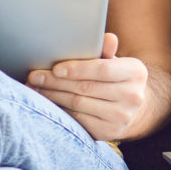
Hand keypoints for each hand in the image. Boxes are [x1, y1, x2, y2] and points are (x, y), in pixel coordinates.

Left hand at [27, 35, 147, 141]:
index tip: (55, 68)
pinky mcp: (109, 132)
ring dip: (52, 95)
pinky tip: (46, 102)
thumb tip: (107, 38)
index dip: (77, 69)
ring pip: (78, 104)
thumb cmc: (114, 78)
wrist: (130, 107)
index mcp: (136, 72)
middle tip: (34, 76)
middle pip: (86, 87)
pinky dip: (59, 110)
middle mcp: (133, 96)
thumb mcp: (113, 61)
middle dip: (56, 81)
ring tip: (35, 87)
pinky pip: (77, 119)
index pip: (102, 69)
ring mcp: (122, 117)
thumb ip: (105, 51)